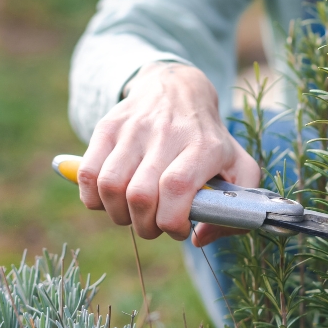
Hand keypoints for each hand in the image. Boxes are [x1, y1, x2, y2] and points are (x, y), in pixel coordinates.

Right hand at [77, 63, 260, 245]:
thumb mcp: (239, 167)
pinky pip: (88, 173)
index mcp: (203, 147)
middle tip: (154, 225)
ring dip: (118, 214)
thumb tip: (198, 238)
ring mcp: (134, 129)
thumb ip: (234, 211)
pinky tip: (110, 199)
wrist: (179, 89)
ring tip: (133, 213)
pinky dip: (93, 198)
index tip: (179, 229)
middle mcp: (167, 134)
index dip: (172, 220)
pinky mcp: (107, 127)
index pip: (176, 188)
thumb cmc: (209, 140)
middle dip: (145, 226)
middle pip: (140, 195)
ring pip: (110, 186)